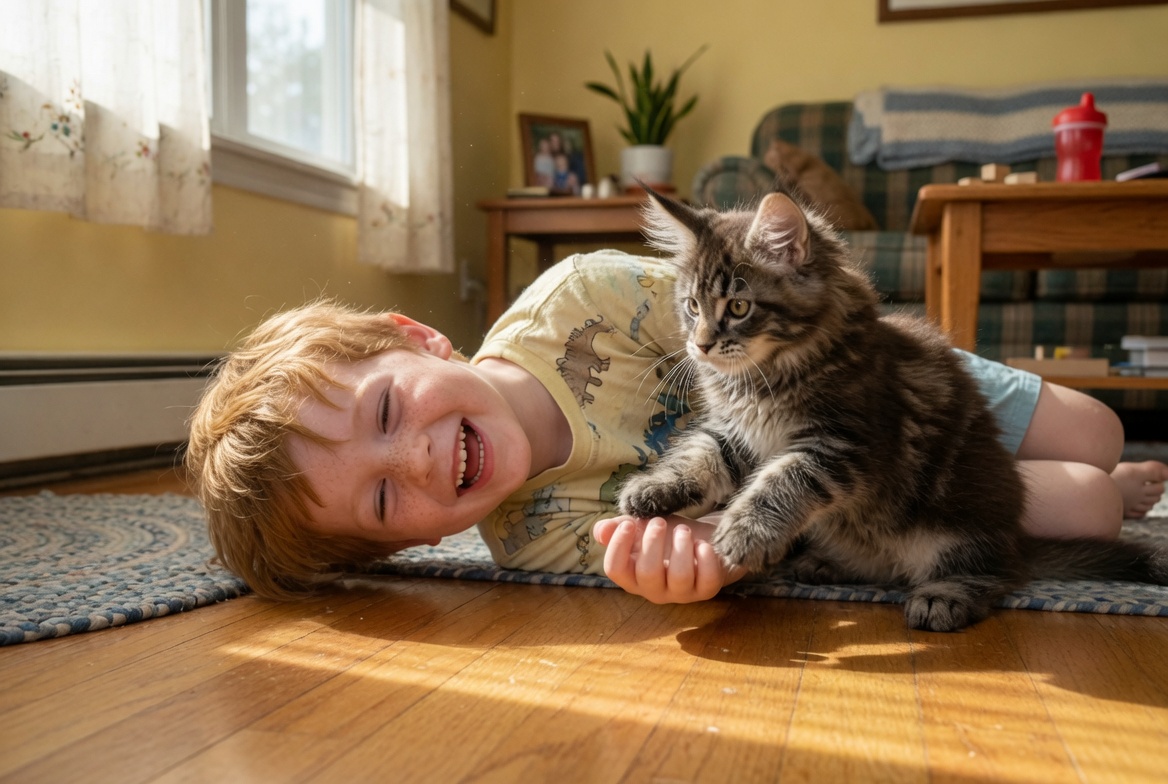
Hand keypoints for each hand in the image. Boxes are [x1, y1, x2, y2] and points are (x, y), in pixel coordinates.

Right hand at [593, 515, 725, 603]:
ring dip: (681, 546)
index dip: (618, 546)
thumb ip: (618, 527)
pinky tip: (702, 544)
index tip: (629, 524)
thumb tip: (600, 531)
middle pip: (647, 573)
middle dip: (652, 542)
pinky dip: (706, 557)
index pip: (615, 570)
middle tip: (659, 522)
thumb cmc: (667, 536)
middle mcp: (654, 590)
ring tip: (683, 530)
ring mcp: (681, 592)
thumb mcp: (641, 528)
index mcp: (633, 575)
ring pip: (679, 576)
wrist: (701, 539)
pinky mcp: (707, 589)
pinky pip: (708, 580)